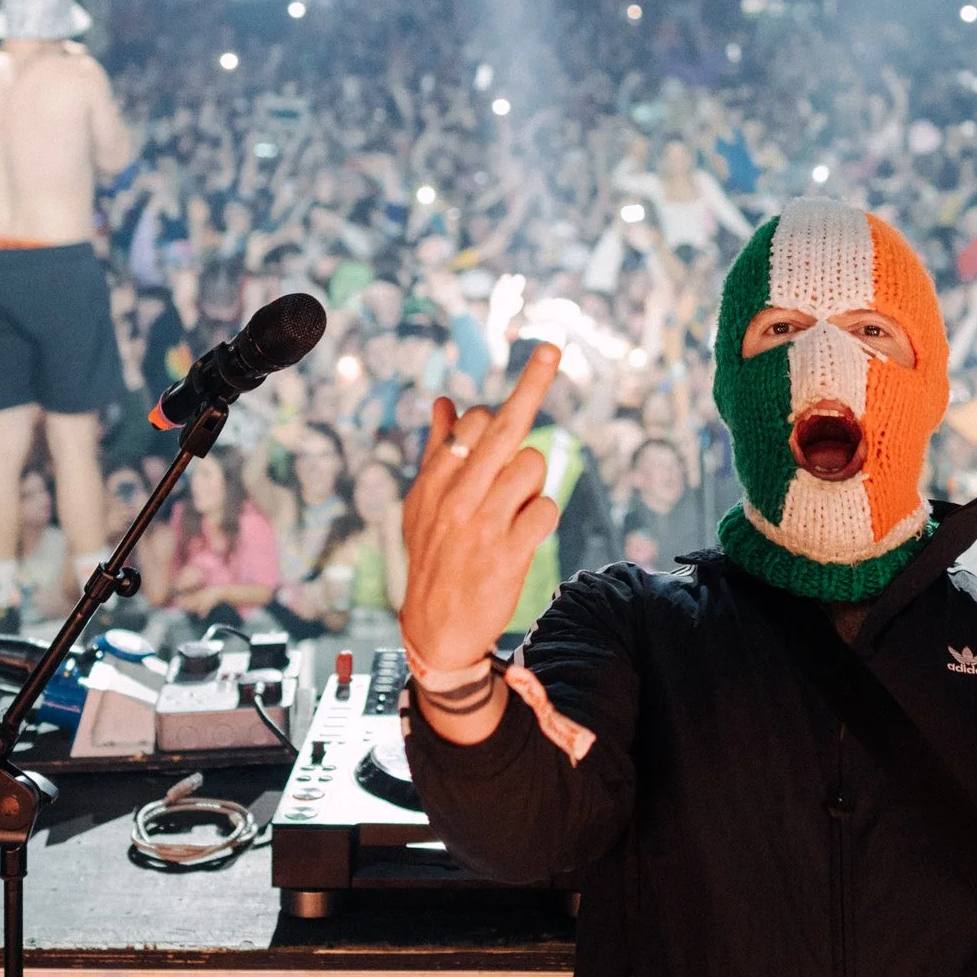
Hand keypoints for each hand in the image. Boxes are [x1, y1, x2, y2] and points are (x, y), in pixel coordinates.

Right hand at [398, 345, 561, 675]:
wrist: (435, 629)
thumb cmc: (434, 555)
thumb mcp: (422, 504)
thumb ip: (438, 450)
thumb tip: (445, 401)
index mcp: (436, 480)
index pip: (476, 421)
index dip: (500, 413)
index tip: (513, 403)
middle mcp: (458, 496)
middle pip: (505, 428)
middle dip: (533, 383)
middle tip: (553, 347)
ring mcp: (483, 523)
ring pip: (533, 466)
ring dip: (533, 484)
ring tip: (512, 510)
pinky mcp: (508, 553)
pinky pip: (547, 508)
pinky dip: (542, 516)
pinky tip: (522, 534)